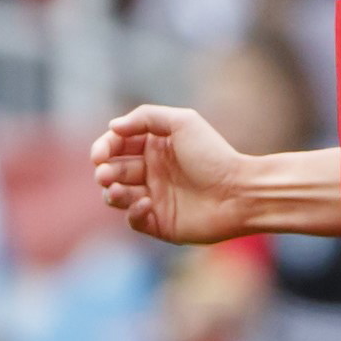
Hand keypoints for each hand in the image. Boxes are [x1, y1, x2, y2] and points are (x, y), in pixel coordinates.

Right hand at [90, 105, 253, 244]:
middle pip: (113, 171)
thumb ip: (145, 117)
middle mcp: (152, 172)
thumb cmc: (213, 155)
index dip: (104, 148)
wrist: (239, 192)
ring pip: (118, 197)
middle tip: (106, 175)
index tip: (100, 155)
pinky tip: (145, 204)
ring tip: (118, 191)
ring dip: (112, 193)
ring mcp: (155, 199)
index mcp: (155, 148)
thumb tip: (113, 127)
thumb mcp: (182, 122)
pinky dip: (132, 213)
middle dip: (104, 173)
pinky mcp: (160, 223)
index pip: (117, 146)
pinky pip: (134, 220)